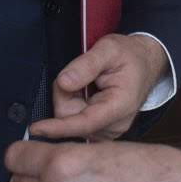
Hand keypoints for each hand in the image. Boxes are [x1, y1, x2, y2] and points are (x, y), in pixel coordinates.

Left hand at [28, 34, 168, 142]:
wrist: (144, 62)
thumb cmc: (128, 55)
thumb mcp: (108, 49)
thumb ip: (85, 65)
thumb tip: (64, 82)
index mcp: (120, 106)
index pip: (84, 123)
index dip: (58, 127)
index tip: (36, 128)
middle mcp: (115, 125)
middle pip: (72, 119)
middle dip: (65, 96)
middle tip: (76, 74)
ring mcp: (109, 131)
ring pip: (70, 121)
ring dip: (69, 100)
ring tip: (85, 82)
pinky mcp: (101, 132)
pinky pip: (75, 122)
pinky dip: (73, 106)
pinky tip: (86, 94)